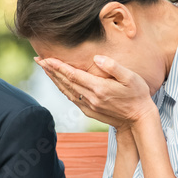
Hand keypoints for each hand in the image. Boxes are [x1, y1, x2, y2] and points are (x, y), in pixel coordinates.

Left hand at [37, 55, 153, 129]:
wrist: (138, 119)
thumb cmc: (138, 96)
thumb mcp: (131, 78)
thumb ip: (113, 67)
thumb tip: (97, 58)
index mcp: (99, 88)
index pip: (73, 75)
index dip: (58, 66)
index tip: (47, 58)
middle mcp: (91, 98)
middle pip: (65, 82)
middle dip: (50, 70)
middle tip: (38, 60)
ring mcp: (89, 105)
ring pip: (66, 90)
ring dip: (54, 79)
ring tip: (44, 69)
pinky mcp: (89, 111)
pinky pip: (71, 98)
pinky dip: (62, 89)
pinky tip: (58, 83)